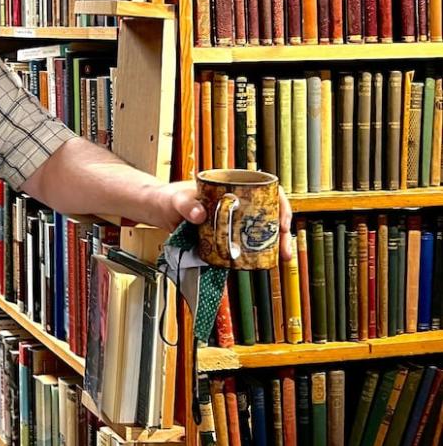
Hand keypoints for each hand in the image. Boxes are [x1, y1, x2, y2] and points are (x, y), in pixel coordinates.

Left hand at [161, 180, 294, 261]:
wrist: (159, 211)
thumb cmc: (168, 198)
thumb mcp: (176, 200)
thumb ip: (185, 205)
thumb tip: (200, 215)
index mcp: (229, 184)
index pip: (265, 188)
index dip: (280, 203)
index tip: (282, 221)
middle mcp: (236, 200)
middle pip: (268, 212)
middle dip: (282, 231)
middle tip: (284, 249)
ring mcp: (232, 217)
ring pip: (261, 228)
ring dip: (274, 243)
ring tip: (280, 258)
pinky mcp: (226, 233)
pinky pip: (246, 241)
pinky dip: (256, 251)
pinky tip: (262, 261)